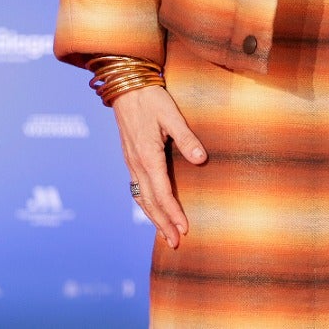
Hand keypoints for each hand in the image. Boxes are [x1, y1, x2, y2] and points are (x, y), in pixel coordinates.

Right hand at [111, 85, 207, 248]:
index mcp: (148, 156)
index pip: (162, 193)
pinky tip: (152, 209)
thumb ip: (186, 138)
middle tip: (175, 243)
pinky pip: (136, 188)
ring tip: (165, 234)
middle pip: (150, 202)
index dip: (173, 213)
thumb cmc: (151, 99)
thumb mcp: (172, 115)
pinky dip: (145, 204)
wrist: (126, 86)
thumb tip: (201, 160)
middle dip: (163, 224)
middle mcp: (137, 164)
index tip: (184, 228)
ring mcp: (131, 162)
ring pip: (141, 198)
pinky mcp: (130, 158)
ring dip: (153, 218)